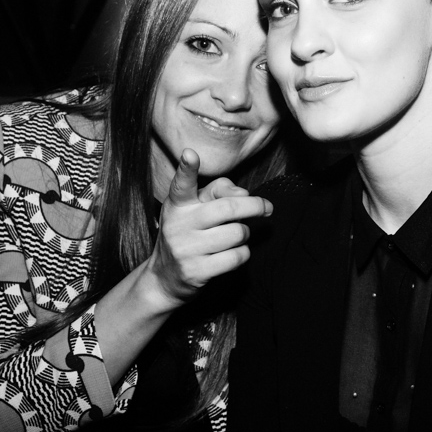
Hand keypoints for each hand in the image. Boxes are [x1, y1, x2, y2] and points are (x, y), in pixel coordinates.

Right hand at [145, 148, 271, 307]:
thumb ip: (217, 192)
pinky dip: (243, 253)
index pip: (182, 184)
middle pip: (228, 208)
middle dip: (255, 206)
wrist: (165, 278)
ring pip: (237, 233)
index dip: (187, 169)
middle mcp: (179, 224)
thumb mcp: (194, 209)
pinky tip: (234, 252)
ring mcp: (186, 249)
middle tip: (267, 207)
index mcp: (177, 205)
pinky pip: (237, 256)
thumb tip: (245, 194)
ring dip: (245, 233)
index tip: (190, 154)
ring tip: (237, 235)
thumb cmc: (188, 235)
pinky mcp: (197, 271)